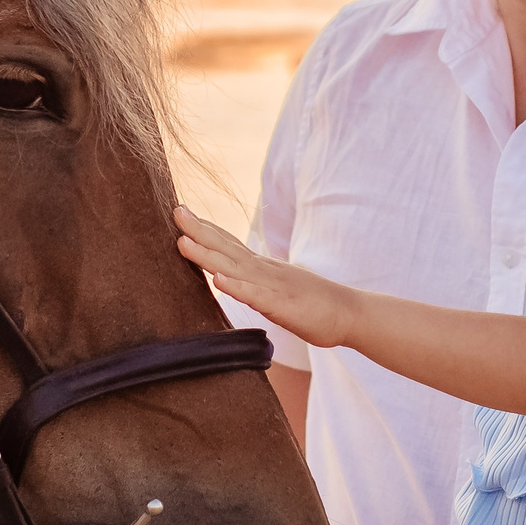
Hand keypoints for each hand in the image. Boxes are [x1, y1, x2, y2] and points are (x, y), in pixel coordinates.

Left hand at [174, 205, 362, 348]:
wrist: (350, 314)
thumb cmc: (314, 304)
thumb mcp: (279, 288)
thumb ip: (257, 281)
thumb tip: (236, 275)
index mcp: (263, 268)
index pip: (230, 244)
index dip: (205, 229)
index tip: (182, 213)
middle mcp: (265, 271)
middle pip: (226, 248)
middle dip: (199, 231)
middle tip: (175, 210)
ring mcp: (273, 287)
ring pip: (235, 268)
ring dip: (208, 255)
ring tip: (183, 241)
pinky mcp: (283, 307)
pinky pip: (256, 296)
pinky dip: (236, 287)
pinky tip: (218, 279)